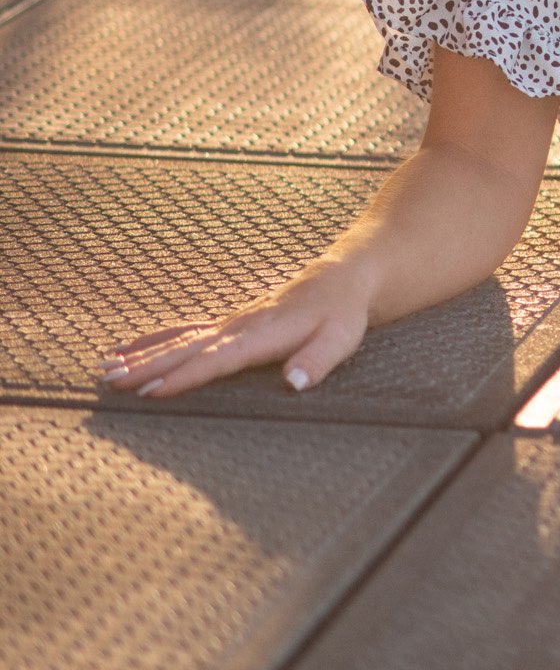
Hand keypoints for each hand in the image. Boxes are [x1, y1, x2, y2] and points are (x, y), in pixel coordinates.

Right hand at [98, 258, 376, 399]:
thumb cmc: (343, 314)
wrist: (343, 278)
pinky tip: (127, 349)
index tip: (153, 391)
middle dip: (148, 366)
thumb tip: (295, 383)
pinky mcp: (229, 322)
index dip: (187, 376)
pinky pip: (184, 332)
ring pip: (178, 339)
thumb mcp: (342, 338)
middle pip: (187, 348)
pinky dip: (153, 340)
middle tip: (111, 382)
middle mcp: (240, 326)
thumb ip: (318, 361)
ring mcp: (231, 322)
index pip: (219, 359)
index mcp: (264, 334)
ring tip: (105, 369)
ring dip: (142, 355)